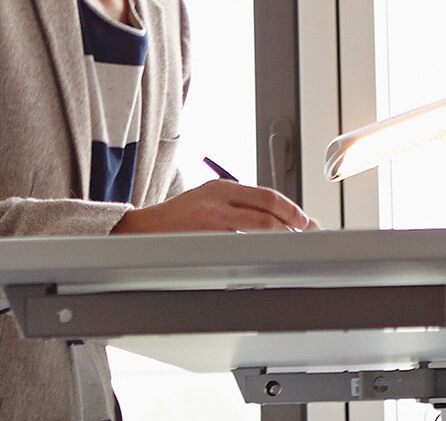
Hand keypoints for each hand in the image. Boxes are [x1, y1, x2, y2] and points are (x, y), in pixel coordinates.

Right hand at [110, 180, 317, 233]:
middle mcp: (218, 198)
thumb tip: (271, 222)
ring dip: (283, 236)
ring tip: (296, 246)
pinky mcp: (204, 236)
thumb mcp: (204, 202)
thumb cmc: (174, 223)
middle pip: (268, 207)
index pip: (266, 195)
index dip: (291, 208)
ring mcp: (211, 217)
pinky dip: (260, 249)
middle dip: (294, 221)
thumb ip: (234, 208)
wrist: (137, 232)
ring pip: (260, 225)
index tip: (305, 221)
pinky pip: (241, 242)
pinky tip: (270, 257)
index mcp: (220, 188)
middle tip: (308, 233)